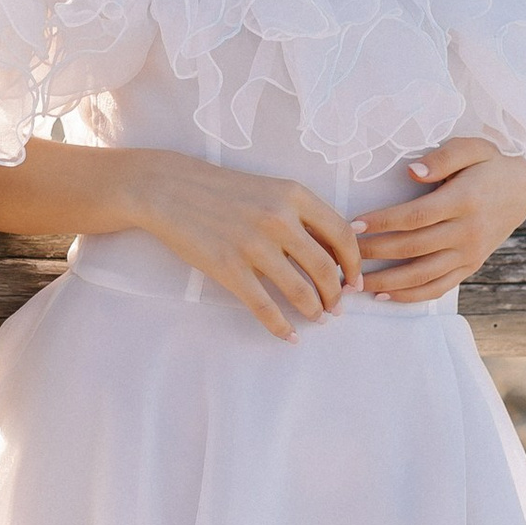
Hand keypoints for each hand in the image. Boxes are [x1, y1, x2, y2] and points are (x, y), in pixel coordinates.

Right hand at [124, 151, 364, 339]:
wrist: (170, 189)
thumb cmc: (224, 191)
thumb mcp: (270, 190)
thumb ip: (302, 215)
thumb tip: (337, 249)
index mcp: (294, 195)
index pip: (341, 235)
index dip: (354, 264)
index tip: (354, 282)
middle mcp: (278, 219)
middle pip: (326, 269)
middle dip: (336, 295)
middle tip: (336, 308)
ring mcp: (253, 244)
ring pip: (301, 291)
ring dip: (315, 311)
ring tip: (317, 319)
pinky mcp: (229, 267)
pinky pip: (264, 306)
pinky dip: (281, 326)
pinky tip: (288, 336)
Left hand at [355, 139, 525, 303]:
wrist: (524, 186)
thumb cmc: (491, 162)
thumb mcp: (472, 147)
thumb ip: (443, 157)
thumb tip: (412, 171)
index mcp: (463, 201)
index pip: (415, 217)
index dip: (383, 223)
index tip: (353, 226)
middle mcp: (467, 232)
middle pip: (413, 248)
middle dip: (375, 253)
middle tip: (344, 255)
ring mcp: (469, 254)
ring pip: (423, 275)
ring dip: (387, 281)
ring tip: (356, 283)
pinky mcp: (471, 266)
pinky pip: (439, 287)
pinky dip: (411, 295)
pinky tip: (385, 295)